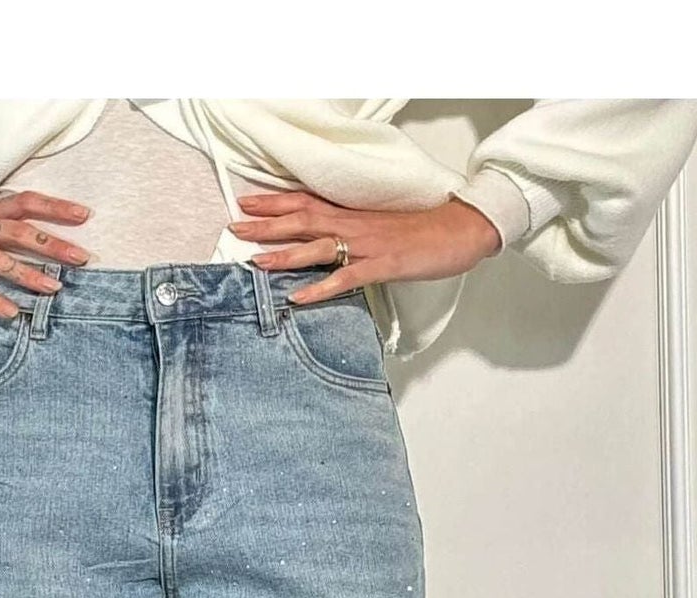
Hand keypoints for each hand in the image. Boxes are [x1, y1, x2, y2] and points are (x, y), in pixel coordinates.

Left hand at [229, 190, 502, 304]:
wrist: (462, 229)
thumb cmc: (424, 231)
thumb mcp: (381, 227)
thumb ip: (353, 231)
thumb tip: (328, 241)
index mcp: (353, 213)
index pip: (306, 202)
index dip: (274, 202)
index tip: (245, 201)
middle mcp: (355, 224)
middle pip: (303, 219)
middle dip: (267, 223)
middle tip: (234, 224)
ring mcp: (368, 245)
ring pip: (318, 246)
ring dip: (285, 254)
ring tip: (255, 260)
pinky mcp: (384, 265)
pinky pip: (347, 277)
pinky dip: (321, 287)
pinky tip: (299, 297)